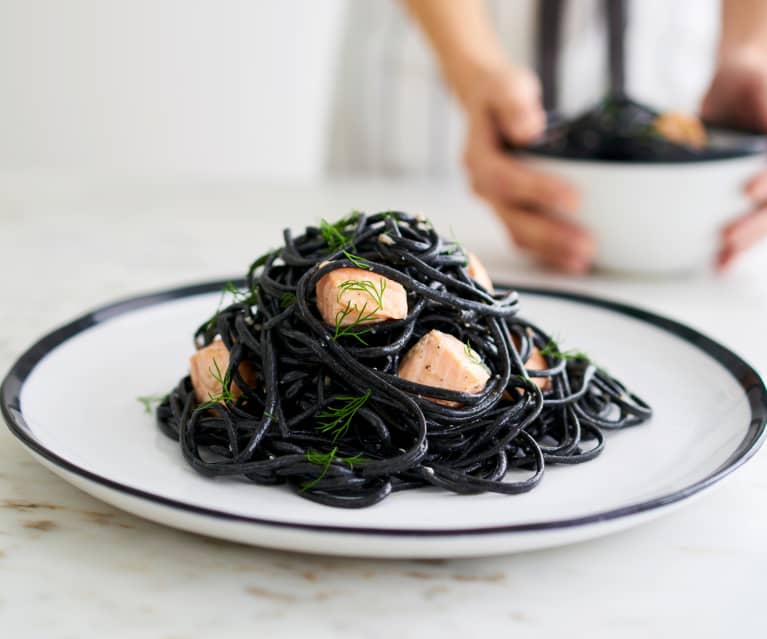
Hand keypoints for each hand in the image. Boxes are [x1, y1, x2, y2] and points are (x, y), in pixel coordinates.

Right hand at [458, 65, 593, 272]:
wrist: (483, 103)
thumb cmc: (497, 95)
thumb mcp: (505, 85)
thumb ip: (514, 103)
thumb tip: (529, 128)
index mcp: (478, 157)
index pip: (506, 179)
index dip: (538, 191)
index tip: (574, 199)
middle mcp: (482, 186)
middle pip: (512, 217)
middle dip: (549, 234)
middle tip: (585, 244)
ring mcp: (494, 202)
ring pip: (518, 232)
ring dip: (550, 249)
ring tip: (584, 258)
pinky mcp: (507, 210)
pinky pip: (524, 236)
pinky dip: (548, 251)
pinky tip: (573, 260)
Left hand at [701, 57, 766, 268]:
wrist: (736, 84)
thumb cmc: (753, 84)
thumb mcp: (760, 91)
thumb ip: (765, 110)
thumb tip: (763, 136)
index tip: (748, 191)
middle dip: (755, 225)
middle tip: (728, 237)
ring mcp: (766, 186)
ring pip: (766, 220)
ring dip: (747, 242)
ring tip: (724, 258)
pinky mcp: (745, 197)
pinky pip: (745, 222)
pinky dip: (734, 246)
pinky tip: (719, 262)